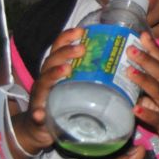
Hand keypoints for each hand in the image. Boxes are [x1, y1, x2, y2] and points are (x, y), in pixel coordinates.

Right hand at [12, 26, 83, 153]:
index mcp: (55, 71)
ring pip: (43, 84)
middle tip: (82, 49)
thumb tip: (122, 68)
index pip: (58, 49)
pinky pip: (36, 116)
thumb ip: (92, 77)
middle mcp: (45, 81)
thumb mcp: (76, 87)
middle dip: (65, 53)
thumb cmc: (62, 103)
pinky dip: (38, 114)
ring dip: (53, 75)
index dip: (67, 38)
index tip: (81, 30)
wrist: (38, 128)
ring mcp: (40, 98)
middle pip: (51, 62)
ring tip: (65, 70)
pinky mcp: (38, 117)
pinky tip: (40, 114)